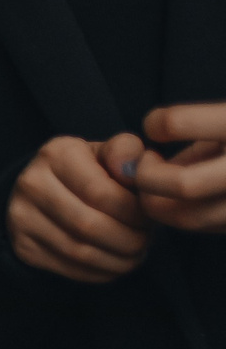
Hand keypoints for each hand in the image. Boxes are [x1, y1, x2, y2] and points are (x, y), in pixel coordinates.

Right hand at [7, 135, 148, 281]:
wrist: (47, 190)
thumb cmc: (92, 171)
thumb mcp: (110, 153)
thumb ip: (128, 152)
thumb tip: (132, 171)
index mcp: (56, 154)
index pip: (101, 193)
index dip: (134, 213)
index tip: (149, 218)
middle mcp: (31, 183)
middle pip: (89, 226)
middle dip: (129, 239)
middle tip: (145, 240)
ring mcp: (21, 217)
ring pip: (80, 252)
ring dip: (118, 260)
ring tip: (135, 253)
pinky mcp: (23, 246)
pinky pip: (70, 269)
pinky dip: (101, 272)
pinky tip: (115, 262)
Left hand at [122, 104, 225, 230]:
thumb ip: (192, 131)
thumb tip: (142, 161)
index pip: (176, 122)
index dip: (158, 122)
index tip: (155, 124)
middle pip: (182, 185)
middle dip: (147, 177)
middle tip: (144, 164)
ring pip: (190, 217)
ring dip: (159, 201)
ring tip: (158, 181)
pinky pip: (206, 226)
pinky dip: (184, 215)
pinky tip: (185, 198)